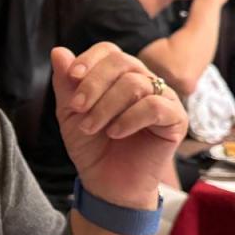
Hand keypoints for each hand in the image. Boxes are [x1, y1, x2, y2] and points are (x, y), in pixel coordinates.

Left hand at [52, 44, 187, 206]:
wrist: (107, 183)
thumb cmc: (91, 146)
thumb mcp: (70, 113)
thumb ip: (66, 83)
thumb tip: (58, 51)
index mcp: (119, 75)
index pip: (109, 51)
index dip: (90, 59)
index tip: (72, 76)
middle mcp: (144, 81)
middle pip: (122, 62)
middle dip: (94, 84)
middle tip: (78, 109)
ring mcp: (163, 98)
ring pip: (136, 83)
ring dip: (106, 106)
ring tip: (91, 128)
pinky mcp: (176, 119)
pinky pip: (156, 106)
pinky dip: (130, 118)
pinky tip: (115, 132)